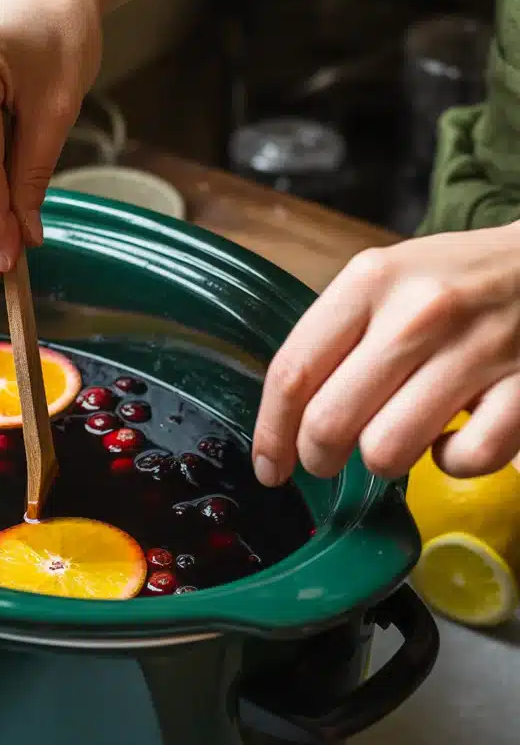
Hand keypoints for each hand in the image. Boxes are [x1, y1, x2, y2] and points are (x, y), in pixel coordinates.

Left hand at [252, 223, 519, 484]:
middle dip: (317, 458)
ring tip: (393, 439)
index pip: (293, 372)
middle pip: (329, 422)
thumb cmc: (456, 279)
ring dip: (381, 461)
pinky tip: (451, 438)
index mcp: (371, 281)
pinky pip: (465, 459)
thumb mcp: (386, 279)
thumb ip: (336, 336)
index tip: (269, 466)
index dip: (271, 432)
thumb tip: (286, 417)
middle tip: (325, 460)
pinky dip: (452, 462)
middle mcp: (419, 313)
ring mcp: (476, 350)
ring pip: (387, 450)